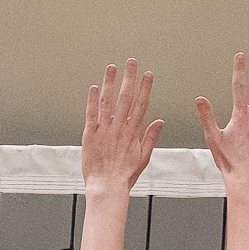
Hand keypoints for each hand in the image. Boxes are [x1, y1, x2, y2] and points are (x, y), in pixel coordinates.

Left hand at [82, 60, 162, 195]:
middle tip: (131, 63)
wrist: (107, 186)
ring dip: (110, 82)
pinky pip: (91, 113)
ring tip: (112, 68)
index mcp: (133, 132)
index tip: (148, 75)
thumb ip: (150, 137)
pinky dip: (92, 99)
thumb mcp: (144, 157)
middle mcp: (119, 128)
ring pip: (107, 101)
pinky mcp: (90, 134)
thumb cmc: (124, 175)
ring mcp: (104, 130)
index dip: (145, 88)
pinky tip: (94, 87)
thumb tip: (159, 122)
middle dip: (129, 78)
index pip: (141, 104)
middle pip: (125, 97)